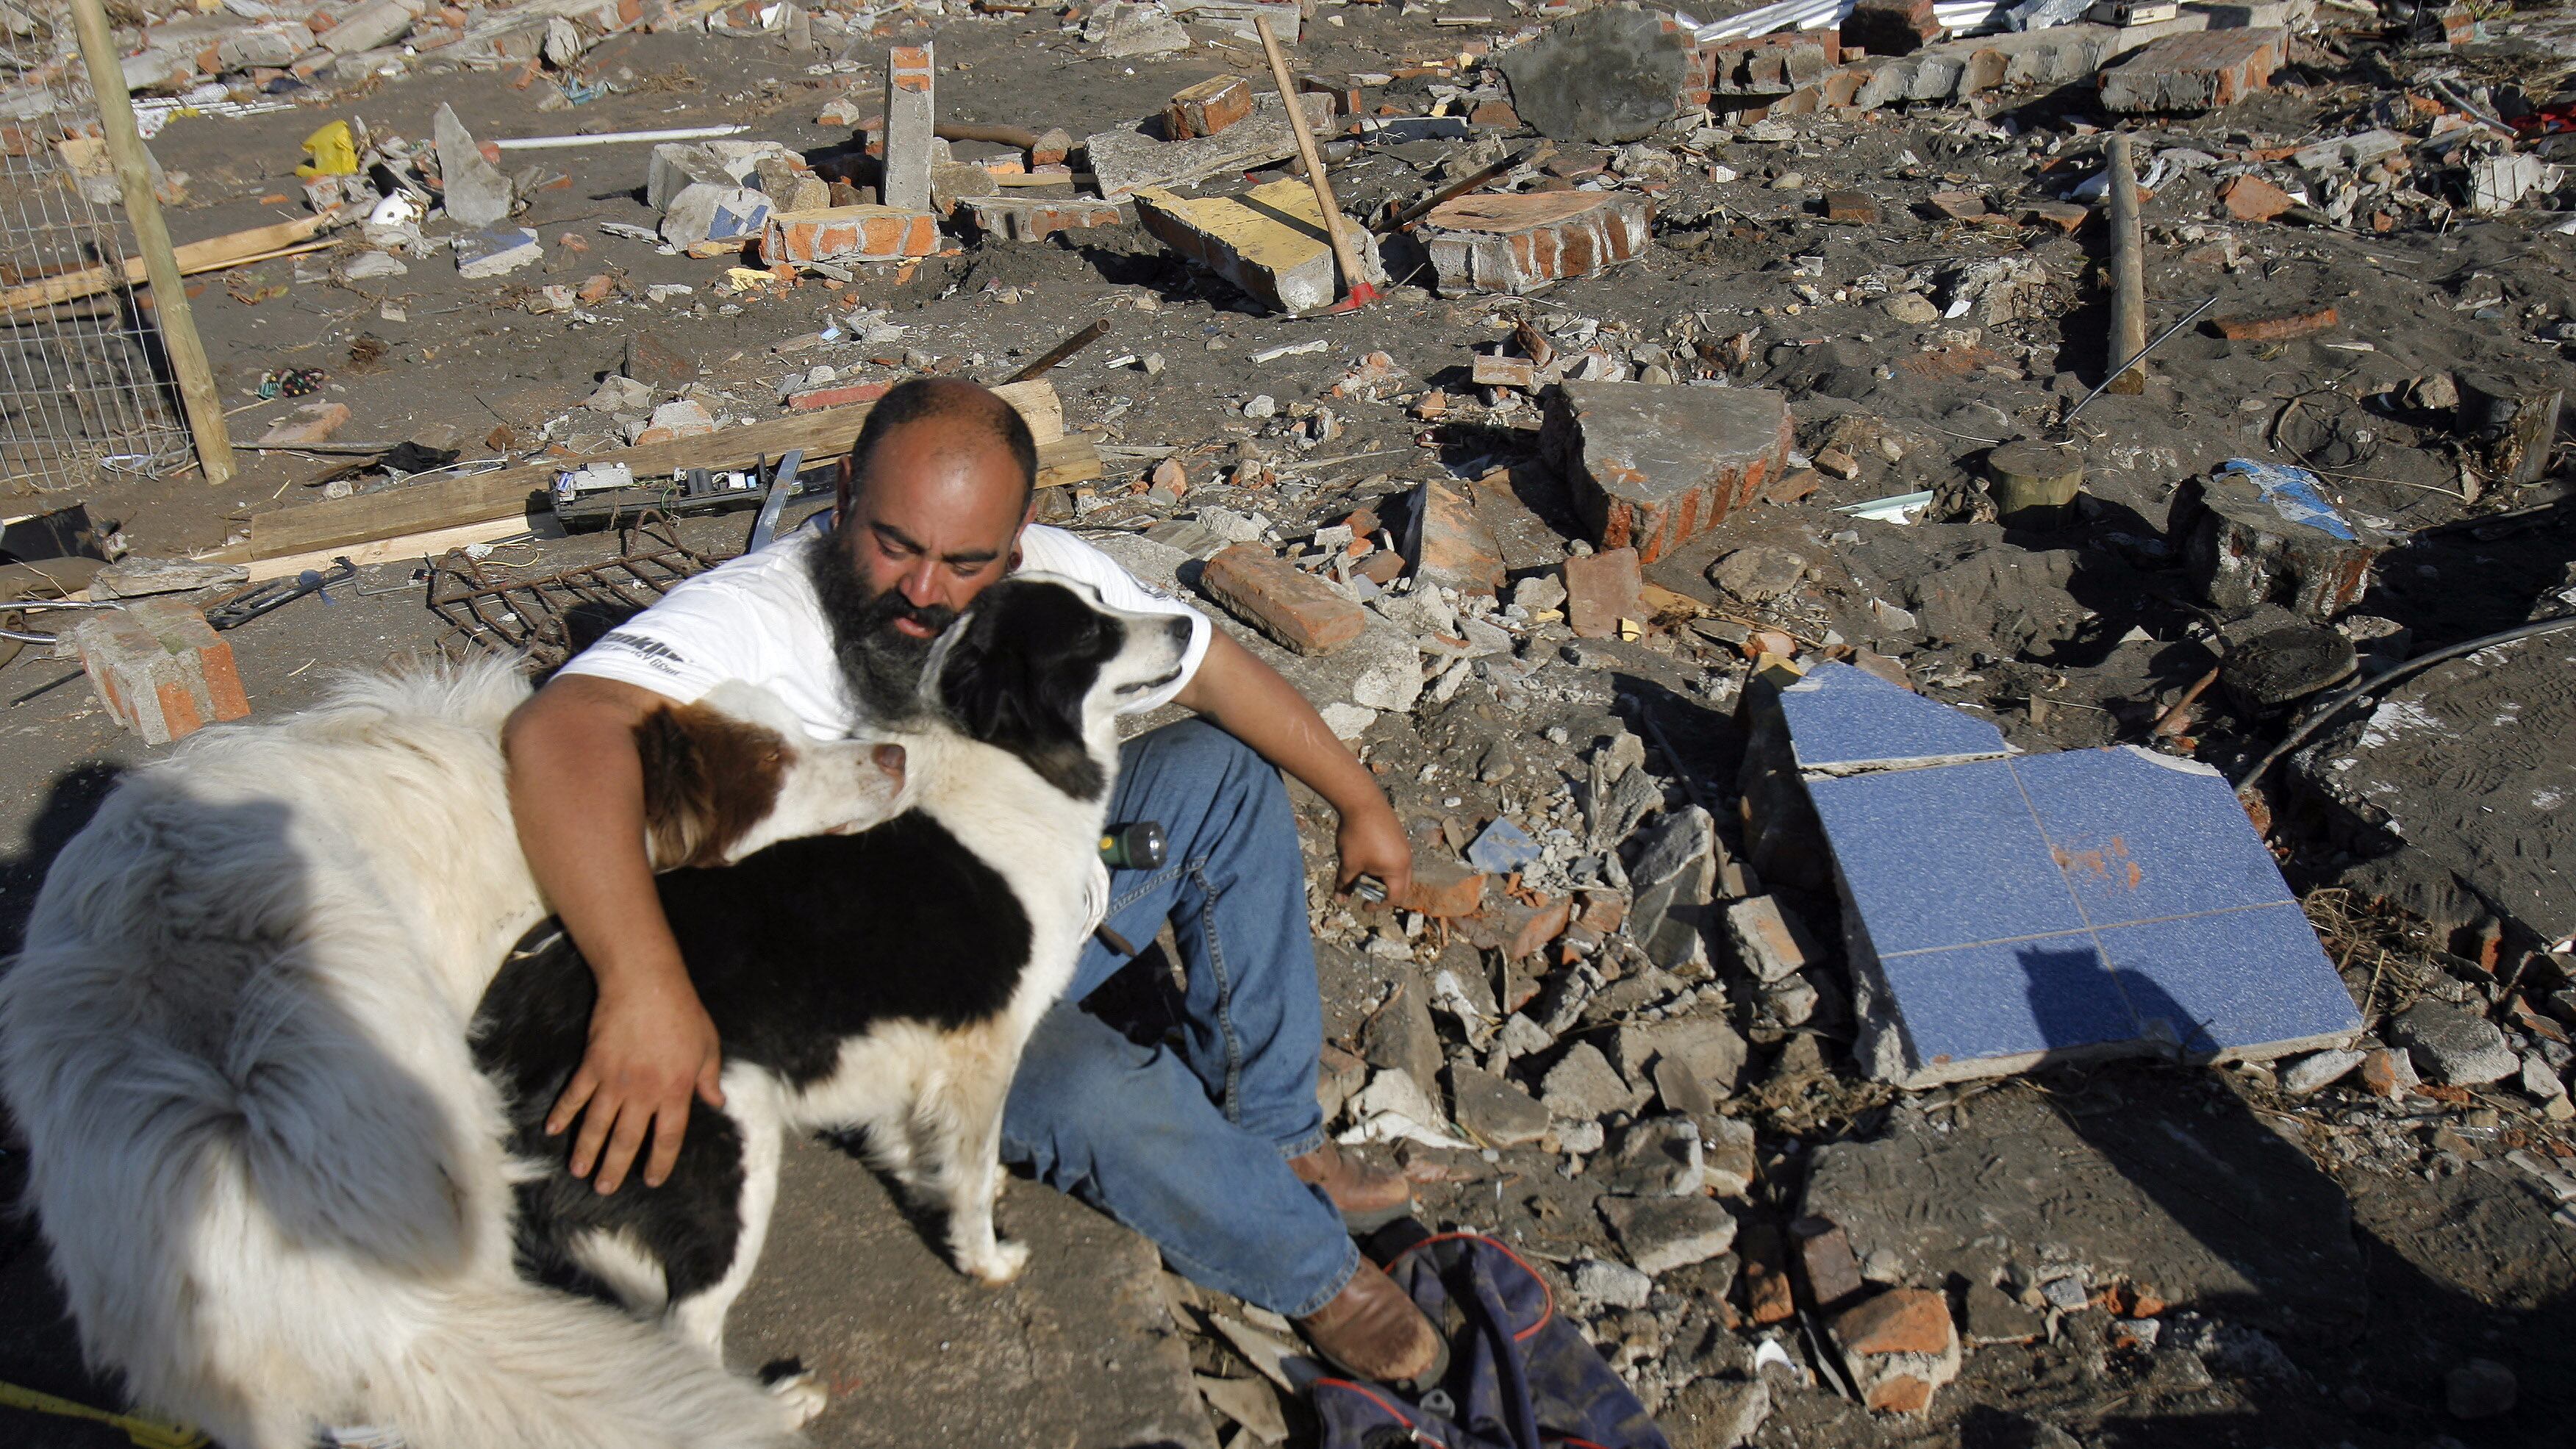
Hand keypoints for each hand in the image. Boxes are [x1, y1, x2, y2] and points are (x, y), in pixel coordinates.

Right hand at [546, 976, 724, 1193]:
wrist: (646, 983)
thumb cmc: (682, 1012)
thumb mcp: (708, 1045)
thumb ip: (709, 1078)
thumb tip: (717, 1102)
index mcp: (676, 1090)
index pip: (668, 1137)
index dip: (660, 1162)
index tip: (652, 1180)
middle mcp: (644, 1093)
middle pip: (627, 1140)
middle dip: (615, 1167)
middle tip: (605, 1189)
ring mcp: (615, 1080)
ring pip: (598, 1125)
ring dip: (586, 1150)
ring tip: (580, 1172)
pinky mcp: (593, 1064)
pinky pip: (575, 1095)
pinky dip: (563, 1113)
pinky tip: (553, 1129)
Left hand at [1335, 799, 1412, 906]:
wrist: (1361, 802)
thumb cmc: (1356, 836)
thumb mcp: (1348, 864)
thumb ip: (1345, 884)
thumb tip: (1339, 900)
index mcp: (1397, 870)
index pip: (1394, 896)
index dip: (1379, 905)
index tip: (1364, 906)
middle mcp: (1406, 859)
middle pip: (1402, 886)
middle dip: (1386, 894)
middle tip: (1370, 896)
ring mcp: (1404, 846)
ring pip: (1400, 871)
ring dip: (1386, 879)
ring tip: (1367, 876)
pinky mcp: (1399, 835)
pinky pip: (1397, 858)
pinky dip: (1387, 865)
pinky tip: (1370, 859)